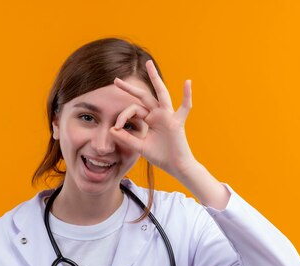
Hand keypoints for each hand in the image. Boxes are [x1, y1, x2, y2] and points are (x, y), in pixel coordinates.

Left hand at [110, 60, 196, 176]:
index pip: (133, 110)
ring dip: (155, 78)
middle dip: (130, 88)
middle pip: (143, 96)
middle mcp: (158, 114)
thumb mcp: (139, 146)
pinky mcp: (177, 122)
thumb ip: (126, 138)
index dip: (122, 116)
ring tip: (148, 64)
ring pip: (161, 94)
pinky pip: (185, 107)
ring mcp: (168, 115)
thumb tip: (111, 129)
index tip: (116, 128)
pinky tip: (188, 82)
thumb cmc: (160, 156)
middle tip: (116, 80)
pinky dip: (187, 95)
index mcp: (149, 118)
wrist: (176, 167)